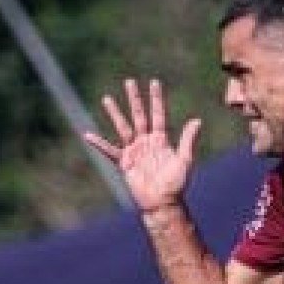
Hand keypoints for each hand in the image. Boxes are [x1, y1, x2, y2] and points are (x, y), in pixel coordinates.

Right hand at [83, 77, 203, 213]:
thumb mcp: (184, 160)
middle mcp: (146, 142)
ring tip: (107, 98)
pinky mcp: (124, 162)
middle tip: (129, 81)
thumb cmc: (176, 184)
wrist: (162, 202)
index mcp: (161, 140)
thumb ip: (188, 140)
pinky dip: (98, 144)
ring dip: (115, 113)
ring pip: (123, 127)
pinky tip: (87, 134)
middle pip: (139, 115)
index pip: (158, 114)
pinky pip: (109, 150)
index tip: (154, 82)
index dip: (156, 99)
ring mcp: (134, 151)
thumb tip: (197, 120)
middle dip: (134, 99)